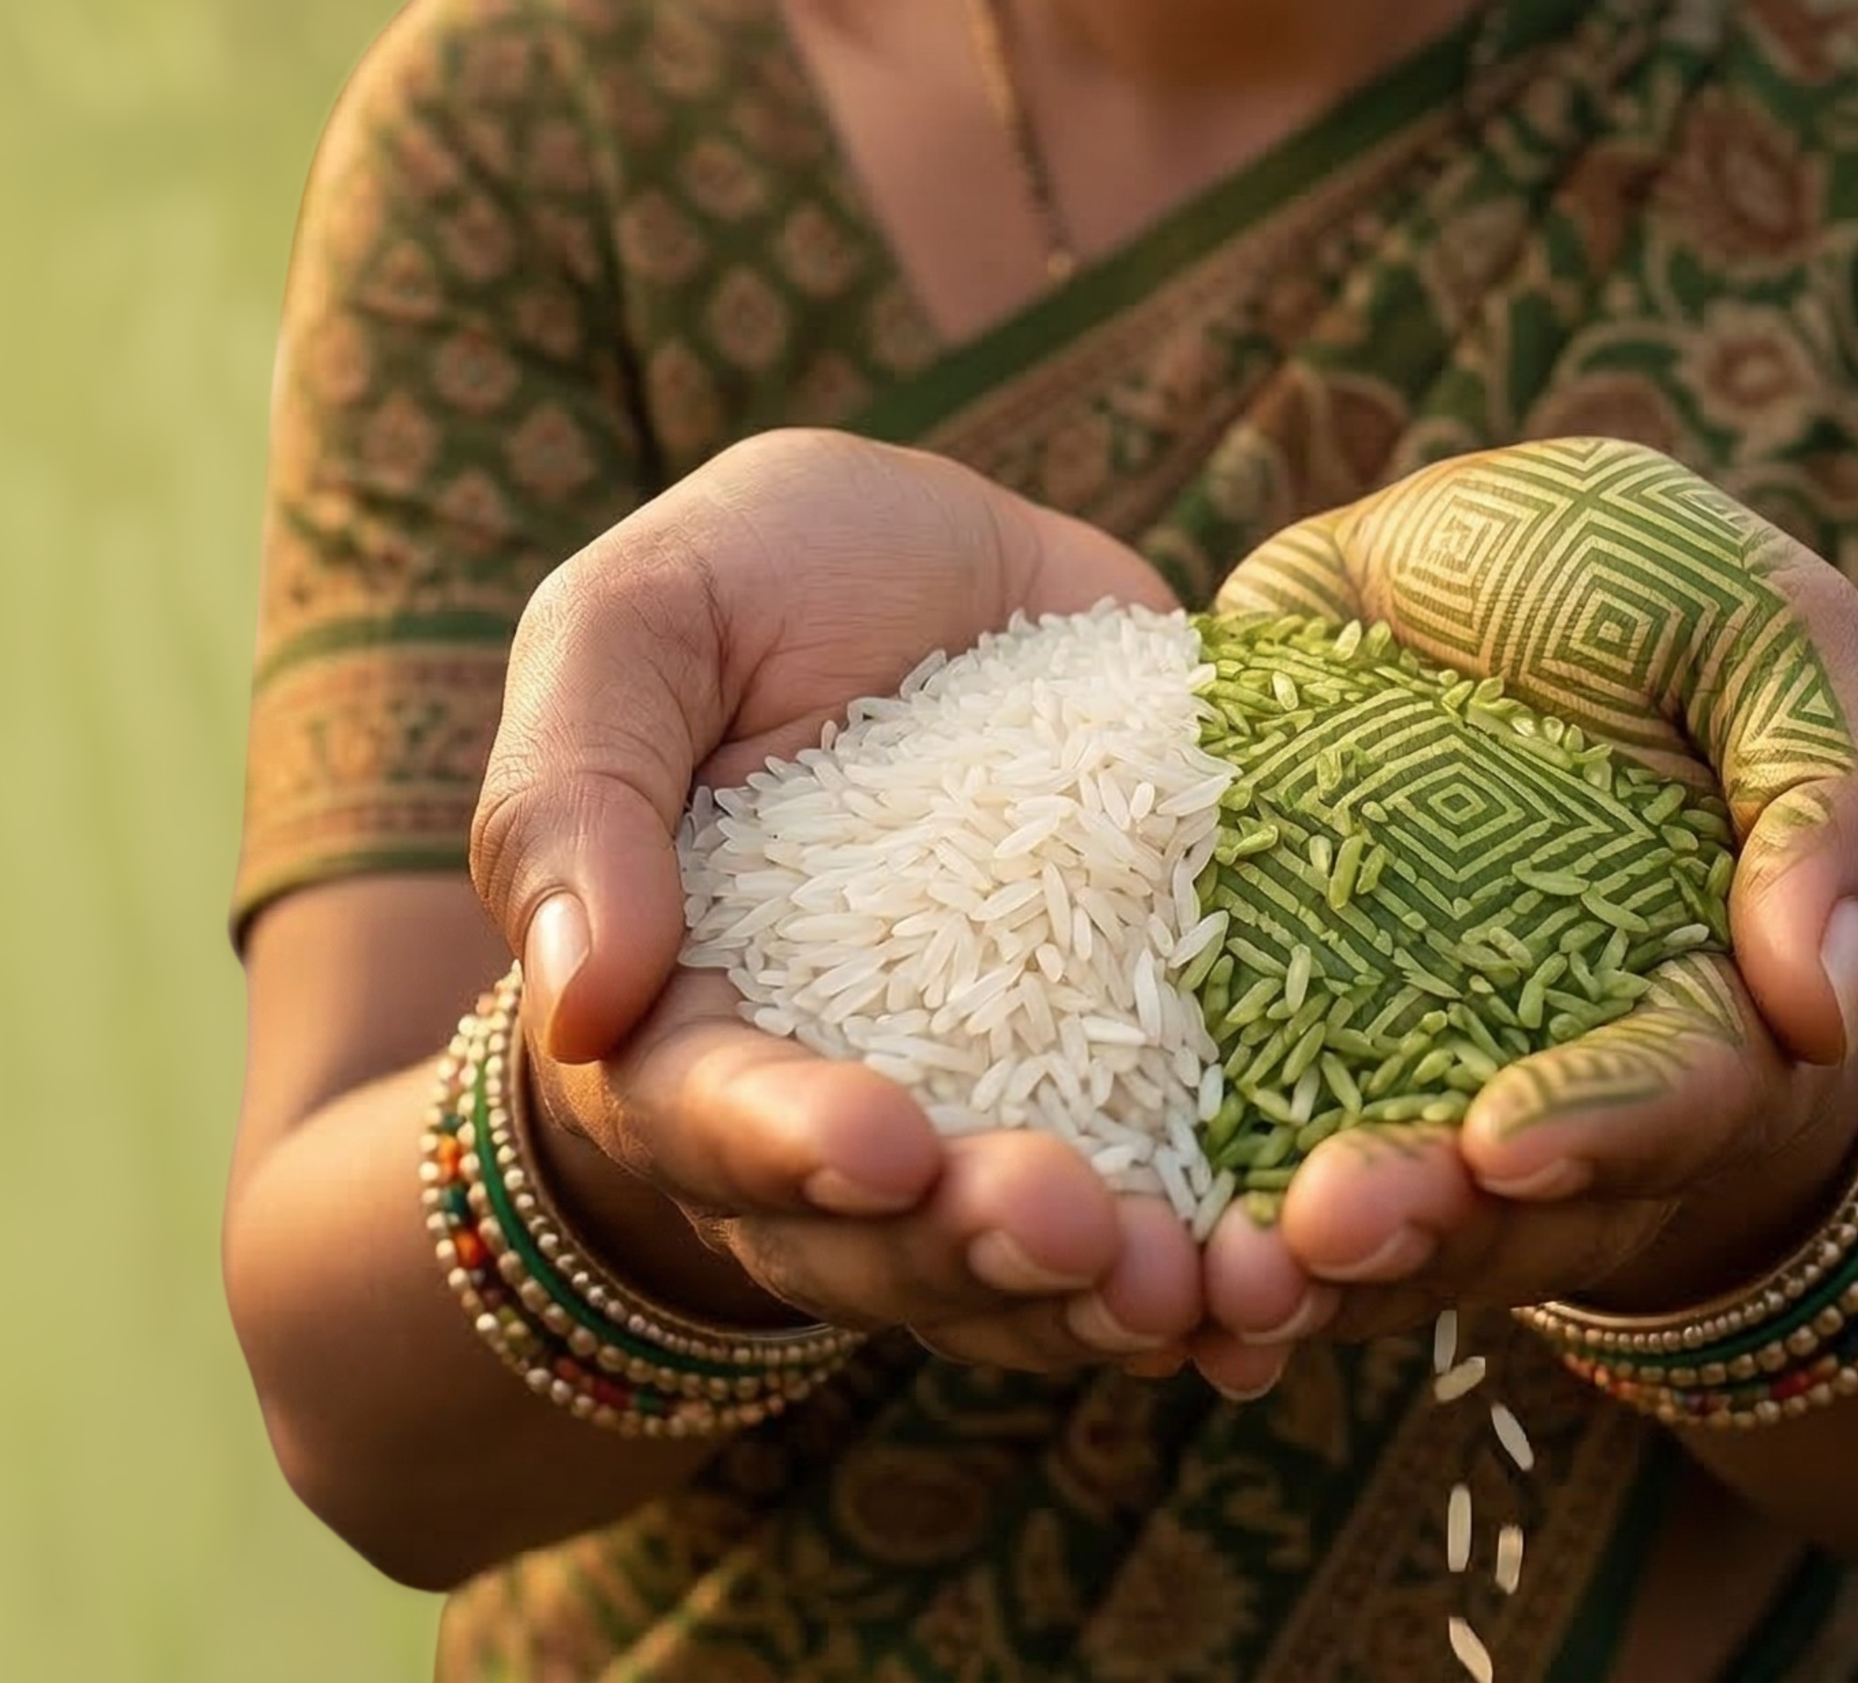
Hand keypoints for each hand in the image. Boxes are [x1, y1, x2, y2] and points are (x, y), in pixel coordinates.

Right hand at [470, 428, 1200, 1373]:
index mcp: (678, 1010)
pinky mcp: (1133, 1054)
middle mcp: (830, 1092)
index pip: (707, 1115)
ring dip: (1107, 1291)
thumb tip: (579, 1004)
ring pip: (1024, 1256)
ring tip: (1197, 1285)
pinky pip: (1168, 1189)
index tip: (889, 1147)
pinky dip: (1219, 1252)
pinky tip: (1281, 1289)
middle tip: (1076, 1229)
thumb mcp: (638, 620)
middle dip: (975, 1247)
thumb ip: (576, 791)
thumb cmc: (746, 585)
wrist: (937, 566)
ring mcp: (992, 1092)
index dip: (790, 1147)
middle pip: (879, 1231)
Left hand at [1184, 439, 1857, 1389]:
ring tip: (1222, 1277)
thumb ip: (1831, 799)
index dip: (1605, 1130)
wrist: (1470, 559)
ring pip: (1378, 1201)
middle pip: (1513, 1195)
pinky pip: (1245, 1135)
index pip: (1680, 1095)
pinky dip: (1201, 1199)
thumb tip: (1824, 1002)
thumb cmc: (1658, 594)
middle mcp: (1563, 1062)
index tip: (1506, 1145)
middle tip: (1321, 1230)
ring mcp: (1415, 1055)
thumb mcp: (1770, 636)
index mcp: (1715, 995)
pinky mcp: (1282, 1014)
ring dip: (1304, 1255)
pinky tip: (1147, 1266)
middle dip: (1424, 1225)